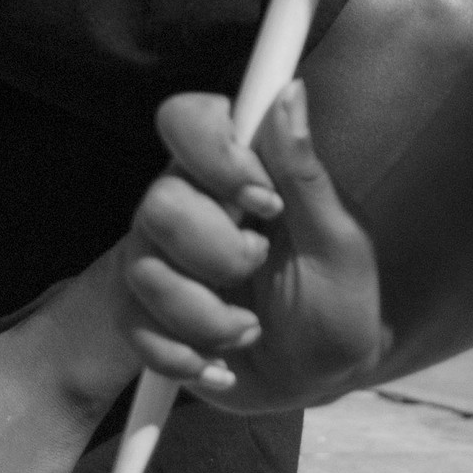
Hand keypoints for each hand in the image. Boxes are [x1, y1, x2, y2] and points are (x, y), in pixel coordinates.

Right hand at [123, 82, 389, 412]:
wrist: (318, 381)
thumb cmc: (336, 301)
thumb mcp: (339, 243)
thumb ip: (305, 173)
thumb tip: (289, 92)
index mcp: (234, 171)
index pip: (185, 119)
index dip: (213, 154)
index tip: (264, 200)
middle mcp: (187, 203)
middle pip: (157, 202)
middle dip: (217, 253)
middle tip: (258, 268)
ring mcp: (159, 258)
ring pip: (144, 269)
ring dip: (207, 316)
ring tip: (248, 331)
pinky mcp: (143, 313)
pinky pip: (132, 326)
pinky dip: (183, 355)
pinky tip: (219, 362)